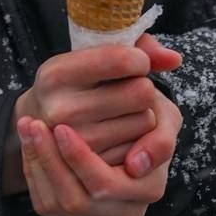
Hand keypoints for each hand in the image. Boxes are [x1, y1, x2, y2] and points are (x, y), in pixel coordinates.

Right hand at [2, 35, 180, 194]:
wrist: (42, 127)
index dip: (139, 59)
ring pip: (146, 122)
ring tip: (121, 112)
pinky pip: (141, 151)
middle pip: (141, 91)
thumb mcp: (93, 58)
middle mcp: (60, 110)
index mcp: (55, 75)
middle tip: (127, 90)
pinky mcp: (92, 166)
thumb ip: (138, 48)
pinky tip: (122, 135)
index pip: (121, 59)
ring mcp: (75, 145)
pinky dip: (140, 141)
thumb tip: (174, 59)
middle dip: (143, 88)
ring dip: (144, 115)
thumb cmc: (77, 85)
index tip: (135, 63)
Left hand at [17, 86, 180, 215]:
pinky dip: (33, 171)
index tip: (60, 128)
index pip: (106, 184)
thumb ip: (160, 137)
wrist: (129, 122)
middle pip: (76, 198)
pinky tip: (29, 142)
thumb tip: (136, 165)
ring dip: (37, 162)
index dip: (79, 159)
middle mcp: (127, 211)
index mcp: (150, 188)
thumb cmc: (145, 113)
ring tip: (27, 126)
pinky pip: (46, 203)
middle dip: (50, 160)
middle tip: (34, 124)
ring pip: (56, 203)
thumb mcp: (163, 115)